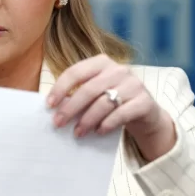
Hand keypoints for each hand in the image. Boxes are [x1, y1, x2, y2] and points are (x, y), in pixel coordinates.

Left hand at [47, 54, 175, 161]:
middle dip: (71, 108)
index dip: (60, 88)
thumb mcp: (96, 93)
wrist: (145, 112)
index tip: (49, 105)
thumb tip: (54, 109)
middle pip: (89, 89)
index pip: (76, 72)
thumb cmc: (113, 100)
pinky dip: (108, 124)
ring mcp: (134, 84)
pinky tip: (98, 132)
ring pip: (104, 102)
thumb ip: (78, 95)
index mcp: (101, 62)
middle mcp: (119, 70)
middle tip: (58, 123)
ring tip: (78, 133)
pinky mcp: (145, 101)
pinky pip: (122, 113)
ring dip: (87, 120)